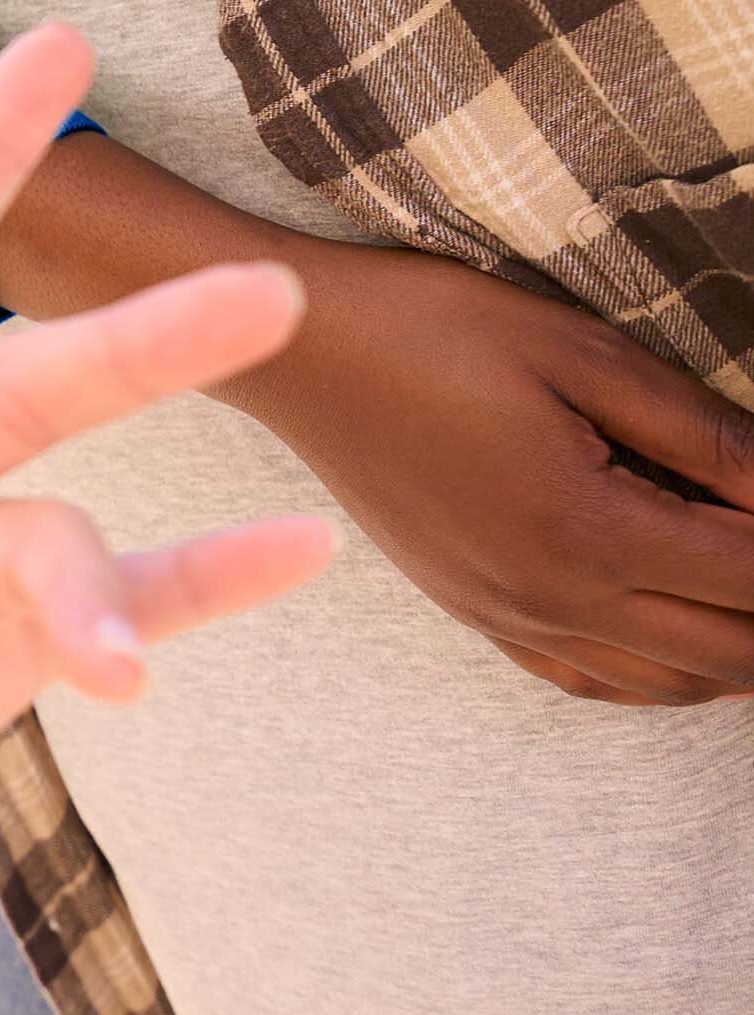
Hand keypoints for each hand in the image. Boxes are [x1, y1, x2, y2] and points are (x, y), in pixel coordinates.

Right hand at [232, 243, 753, 705]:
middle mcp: (552, 598)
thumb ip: (700, 430)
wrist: (303, 356)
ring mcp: (510, 618)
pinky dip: (666, 677)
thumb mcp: (582, 352)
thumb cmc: (436, 330)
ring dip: (741, 658)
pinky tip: (690, 639)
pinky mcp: (478, 614)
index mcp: (586, 531)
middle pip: (730, 654)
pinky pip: (595, 681)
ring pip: (670, 685)